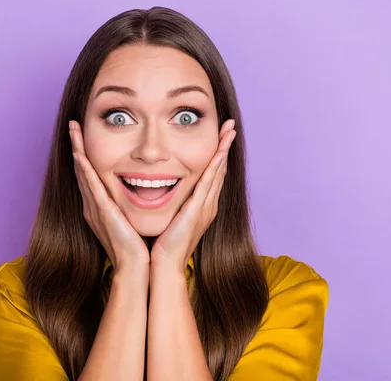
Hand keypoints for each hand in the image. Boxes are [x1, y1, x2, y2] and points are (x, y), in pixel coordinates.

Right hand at [69, 120, 149, 271]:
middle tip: (73, 125)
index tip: (84, 136)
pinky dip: (85, 170)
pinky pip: (91, 187)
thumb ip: (128, 205)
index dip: (85, 155)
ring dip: (77, 150)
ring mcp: (95, 208)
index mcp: (100, 207)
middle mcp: (92, 205)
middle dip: (77, 146)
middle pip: (82, 170)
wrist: (135, 266)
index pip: (90, 175)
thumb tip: (140, 191)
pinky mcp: (101, 212)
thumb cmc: (136, 246)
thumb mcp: (130, 220)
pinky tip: (80, 155)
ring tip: (73, 130)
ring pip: (83, 173)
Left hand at [150, 119, 236, 271]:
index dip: (217, 155)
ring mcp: (205, 206)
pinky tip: (220, 150)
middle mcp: (207, 204)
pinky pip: (209, 182)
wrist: (163, 264)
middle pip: (219, 169)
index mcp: (201, 206)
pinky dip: (216, 164)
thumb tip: (160, 192)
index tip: (219, 137)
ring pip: (218, 171)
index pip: (211, 175)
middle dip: (225, 147)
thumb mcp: (169, 218)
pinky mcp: (198, 209)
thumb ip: (170, 204)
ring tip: (229, 130)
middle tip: (230, 127)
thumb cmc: (162, 245)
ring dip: (224, 149)